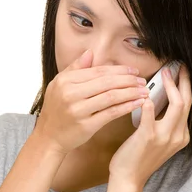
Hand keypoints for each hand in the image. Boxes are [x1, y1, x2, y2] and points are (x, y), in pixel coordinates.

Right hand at [33, 49, 150, 154]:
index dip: (118, 70)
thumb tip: (90, 53)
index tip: (133, 71)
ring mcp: (78, 110)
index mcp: (65, 81)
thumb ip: (74, 68)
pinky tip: (137, 103)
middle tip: (142, 81)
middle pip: (107, 82)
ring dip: (131, 93)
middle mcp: (71, 93)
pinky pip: (111, 113)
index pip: (98, 71)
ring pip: (111, 96)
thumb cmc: (55, 112)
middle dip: (128, 80)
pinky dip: (126, 107)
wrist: (48, 138)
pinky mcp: (86, 125)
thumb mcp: (58, 85)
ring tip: (143, 91)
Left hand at [108, 64, 191, 189]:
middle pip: (187, 102)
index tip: (182, 71)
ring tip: (165, 73)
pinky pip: (152, 117)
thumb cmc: (139, 158)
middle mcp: (178, 136)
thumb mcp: (158, 140)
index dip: (186, 86)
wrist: (128, 179)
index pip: (188, 105)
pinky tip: (146, 95)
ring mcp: (165, 138)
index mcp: (181, 135)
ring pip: (178, 106)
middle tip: (178, 64)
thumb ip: (163, 123)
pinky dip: (150, 104)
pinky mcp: (148, 138)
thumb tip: (160, 99)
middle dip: (184, 80)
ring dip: (171, 86)